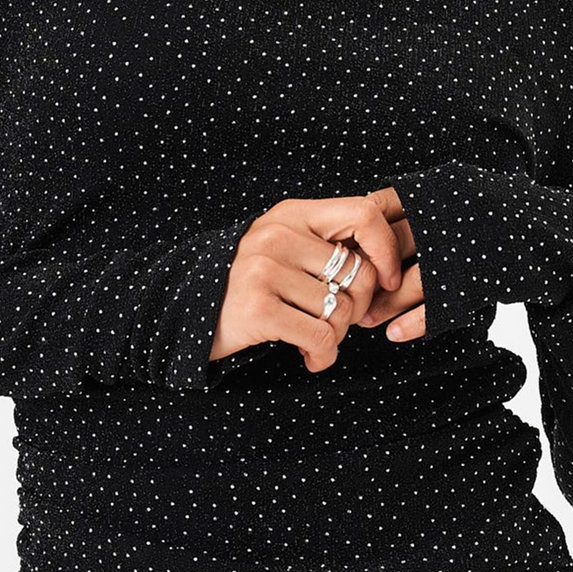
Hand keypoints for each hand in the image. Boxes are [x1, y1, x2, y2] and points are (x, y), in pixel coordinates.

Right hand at [209, 187, 424, 372]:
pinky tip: (310, 357)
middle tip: (334, 323)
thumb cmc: (249, 286)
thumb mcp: (283, 250)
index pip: (363, 214)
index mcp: (290, 214)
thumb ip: (325, 246)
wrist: (185, 315)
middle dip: (357, 311)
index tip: (385, 281)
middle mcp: (276, 236)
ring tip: (312, 339)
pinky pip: (322, 337)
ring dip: (336, 337)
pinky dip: (323, 356)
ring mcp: (264, 271)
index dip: (387, 250)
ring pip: (343, 311)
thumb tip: (386, 267)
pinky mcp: (258, 309)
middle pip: (360, 275)